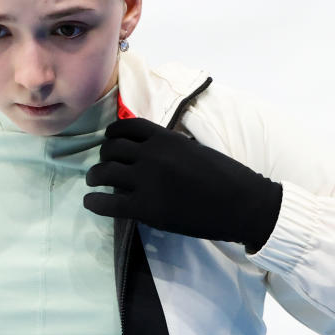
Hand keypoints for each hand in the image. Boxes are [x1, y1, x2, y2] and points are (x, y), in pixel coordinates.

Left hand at [84, 118, 282, 252]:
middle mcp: (151, 155)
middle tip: (103, 165)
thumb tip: (151, 151)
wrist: (243, 204)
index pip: (127, 127)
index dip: (113, 133)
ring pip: (105, 173)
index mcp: (166, 138)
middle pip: (112, 149)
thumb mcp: (195, 149)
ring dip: (94, 176)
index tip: (110, 140)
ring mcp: (146, 181)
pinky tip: (91, 203)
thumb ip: (171, 147)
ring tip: (93, 181)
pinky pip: (108, 203)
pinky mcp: (146, 208)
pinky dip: (94, 202)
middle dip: (104, 155)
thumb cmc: (227, 177)